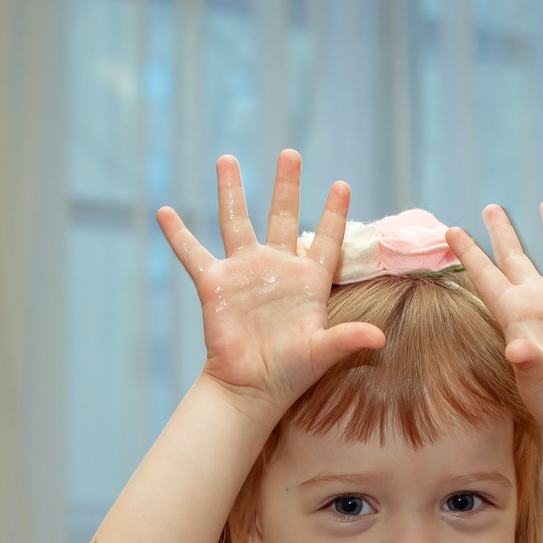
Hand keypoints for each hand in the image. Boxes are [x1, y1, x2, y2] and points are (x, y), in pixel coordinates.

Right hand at [157, 151, 384, 419]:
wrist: (249, 388)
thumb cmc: (289, 373)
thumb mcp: (320, 353)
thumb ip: (346, 339)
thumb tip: (378, 338)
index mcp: (308, 281)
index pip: (326, 240)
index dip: (334, 214)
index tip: (342, 184)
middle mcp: (276, 268)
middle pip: (283, 216)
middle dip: (287, 185)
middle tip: (290, 153)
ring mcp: (244, 272)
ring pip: (236, 221)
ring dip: (232, 190)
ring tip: (227, 158)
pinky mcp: (215, 285)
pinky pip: (193, 254)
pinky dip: (178, 235)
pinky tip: (164, 212)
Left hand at [449, 203, 542, 435]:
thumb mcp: (536, 379)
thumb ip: (528, 361)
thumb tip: (517, 351)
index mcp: (515, 311)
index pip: (486, 275)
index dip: (469, 252)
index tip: (450, 230)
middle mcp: (538, 299)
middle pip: (515, 257)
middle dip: (503, 231)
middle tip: (491, 206)